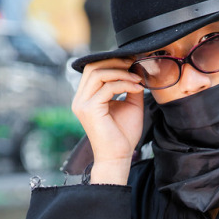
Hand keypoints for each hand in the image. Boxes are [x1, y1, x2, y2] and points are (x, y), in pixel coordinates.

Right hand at [71, 58, 144, 183]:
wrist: (118, 157)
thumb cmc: (123, 135)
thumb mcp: (130, 104)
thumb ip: (130, 86)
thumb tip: (137, 68)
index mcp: (86, 97)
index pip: (93, 69)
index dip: (112, 61)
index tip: (132, 61)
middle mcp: (80, 99)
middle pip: (92, 66)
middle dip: (115, 62)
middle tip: (134, 64)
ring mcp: (82, 104)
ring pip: (98, 74)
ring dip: (121, 72)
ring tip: (138, 79)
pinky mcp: (89, 110)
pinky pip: (107, 87)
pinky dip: (124, 84)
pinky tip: (138, 88)